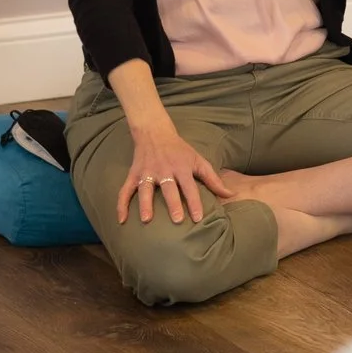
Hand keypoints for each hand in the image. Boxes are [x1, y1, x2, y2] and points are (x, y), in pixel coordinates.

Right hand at [118, 120, 232, 224]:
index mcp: (181, 167)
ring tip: (147, 220)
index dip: (194, 202)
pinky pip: (126, 190)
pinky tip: (121, 220)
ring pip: (146, 189)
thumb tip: (230, 195)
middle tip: (177, 220)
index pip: (189, 187)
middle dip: (172, 204)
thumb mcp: (198, 161)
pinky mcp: (134, 174)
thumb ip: (213, 180)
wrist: (155, 132)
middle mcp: (164, 170)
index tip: (198, 217)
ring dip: (146, 204)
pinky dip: (121, 204)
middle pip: (169, 188)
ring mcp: (147, 172)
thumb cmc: (180, 150)